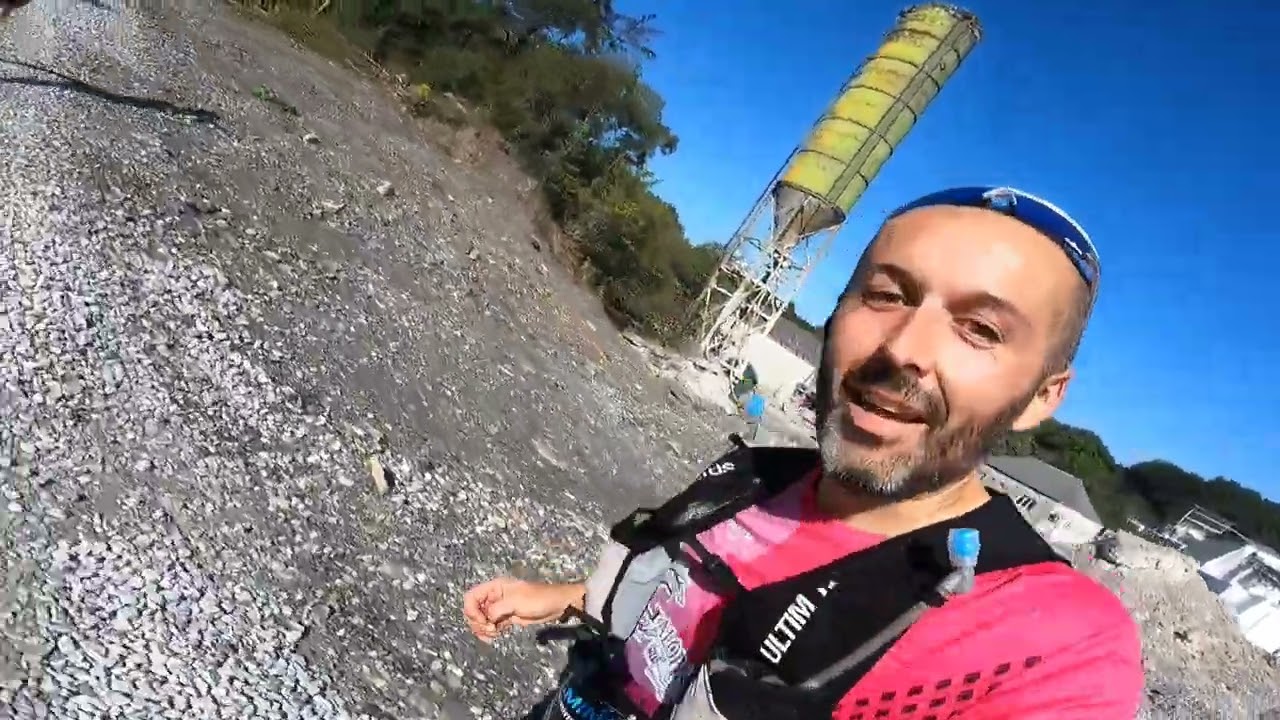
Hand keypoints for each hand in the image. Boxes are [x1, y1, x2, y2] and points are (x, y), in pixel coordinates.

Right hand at [461, 577, 581, 642]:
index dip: (472, 610)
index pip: (471, 597)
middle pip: (474, 610)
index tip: (482, 621)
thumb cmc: (537, 599)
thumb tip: (486, 620)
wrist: (555, 605)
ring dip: (483, 629)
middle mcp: (494, 597)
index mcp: (495, 587)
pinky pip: (492, 625)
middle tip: (490, 629)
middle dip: (478, 622)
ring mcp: (500, 608)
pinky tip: (495, 636)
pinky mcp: (507, 618)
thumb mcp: (515, 602)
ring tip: (493, 634)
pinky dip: (490, 632)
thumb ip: (496, 609)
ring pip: (482, 619)